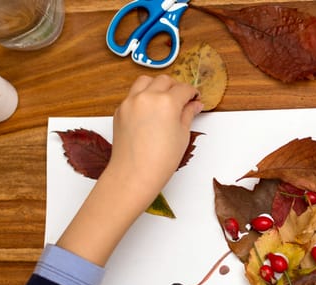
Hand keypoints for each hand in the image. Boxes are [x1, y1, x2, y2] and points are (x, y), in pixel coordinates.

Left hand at [57, 75, 202, 265]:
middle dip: (175, 87)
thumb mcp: (182, 135)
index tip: (195, 99)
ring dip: (157, 85)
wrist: (134, 174)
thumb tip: (195, 104)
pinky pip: (133, 94)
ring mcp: (131, 101)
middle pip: (165, 80)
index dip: (192, 93)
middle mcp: (147, 96)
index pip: (184, 89)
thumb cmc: (161, 159)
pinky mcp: (120, 109)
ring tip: (163, 99)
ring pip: (145, 81)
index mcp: (167, 102)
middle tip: (182, 99)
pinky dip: (143, 96)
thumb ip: (188, 114)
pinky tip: (149, 111)